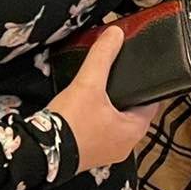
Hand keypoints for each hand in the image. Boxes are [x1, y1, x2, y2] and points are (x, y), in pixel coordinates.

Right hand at [44, 24, 159, 170]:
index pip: (150, 104)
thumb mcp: (88, 84)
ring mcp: (107, 153)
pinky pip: (101, 133)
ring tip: (102, 87)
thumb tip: (116, 32)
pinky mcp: (90, 156)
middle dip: (126, 96)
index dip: (146, 86)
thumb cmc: (72, 121)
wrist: (39, 154)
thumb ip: (102, 57)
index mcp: (135, 131)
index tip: (139, 71)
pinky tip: (87, 107)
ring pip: (116, 124)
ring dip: (111, 109)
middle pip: (133, 113)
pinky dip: (98, 120)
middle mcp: (126, 146)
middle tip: (119, 75)